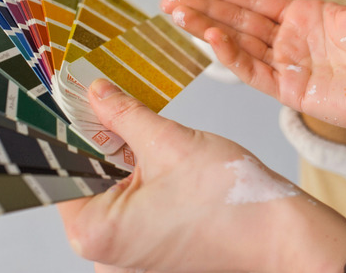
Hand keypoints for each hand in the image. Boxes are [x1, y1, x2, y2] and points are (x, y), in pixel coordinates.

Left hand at [57, 79, 345, 271]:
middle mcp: (107, 250)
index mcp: (96, 232)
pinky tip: (165, 160)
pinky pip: (135, 202)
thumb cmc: (234, 208)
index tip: (75, 97)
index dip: (70, 128)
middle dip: (103, 140)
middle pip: (87, 178)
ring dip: (127, 156)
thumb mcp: (168, 143)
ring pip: (114, 187)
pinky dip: (144, 175)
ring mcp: (131, 250)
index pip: (61, 169)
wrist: (284, 237)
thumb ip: (123, 114)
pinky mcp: (153, 245)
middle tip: (116, 104)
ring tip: (152, 139)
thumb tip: (95, 93)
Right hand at [161, 0, 345, 158]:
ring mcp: (288, 66)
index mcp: (304, 17)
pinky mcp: (291, 90)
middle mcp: (290, 41)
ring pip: (238, 45)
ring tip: (178, 15)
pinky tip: (212, 38)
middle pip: (237, 22)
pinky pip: (254, 71)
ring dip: (207, 30)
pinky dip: (231, 56)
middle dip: (203, 10)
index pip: (254, 3)